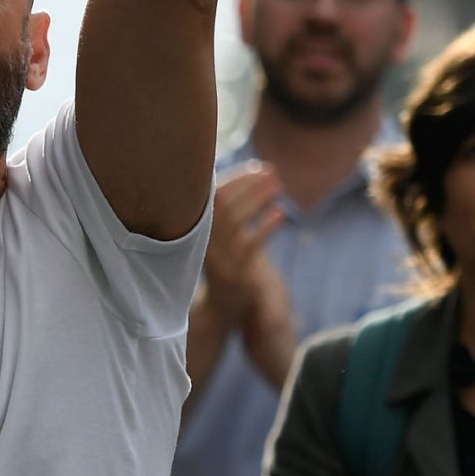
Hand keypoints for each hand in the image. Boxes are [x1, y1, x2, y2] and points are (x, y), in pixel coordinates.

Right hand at [200, 165, 284, 319]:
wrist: (219, 308)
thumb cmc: (225, 262)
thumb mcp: (219, 235)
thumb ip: (226, 210)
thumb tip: (249, 174)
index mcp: (194, 229)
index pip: (212, 195)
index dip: (236, 178)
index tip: (258, 167)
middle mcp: (201, 241)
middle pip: (223, 204)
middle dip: (248, 184)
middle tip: (272, 173)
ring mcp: (217, 258)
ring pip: (236, 221)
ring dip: (258, 200)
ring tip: (278, 187)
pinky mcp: (234, 274)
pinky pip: (251, 245)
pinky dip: (266, 227)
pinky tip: (280, 214)